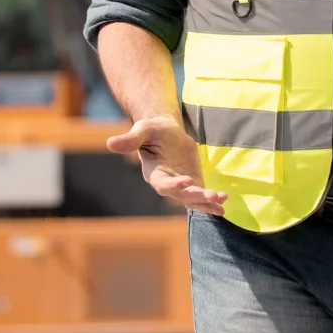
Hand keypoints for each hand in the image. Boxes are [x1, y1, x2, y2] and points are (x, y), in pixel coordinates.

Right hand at [104, 115, 227, 213]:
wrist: (166, 131)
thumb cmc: (152, 129)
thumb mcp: (143, 129)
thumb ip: (130, 139)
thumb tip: (109, 143)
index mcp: (154, 172)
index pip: (163, 184)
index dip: (174, 185)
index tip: (188, 181)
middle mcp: (167, 183)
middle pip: (181, 195)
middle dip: (196, 197)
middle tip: (212, 195)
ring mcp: (180, 185)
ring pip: (193, 200)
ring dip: (207, 202)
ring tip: (221, 200)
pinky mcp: (193, 183)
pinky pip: (202, 196)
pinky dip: (212, 202)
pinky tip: (224, 203)